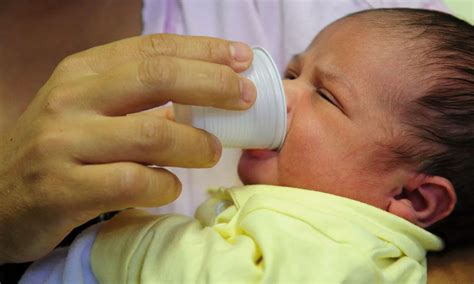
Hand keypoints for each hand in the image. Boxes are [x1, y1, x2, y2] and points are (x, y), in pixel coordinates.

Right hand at [0, 34, 255, 262]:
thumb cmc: (60, 147)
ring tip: (212, 151)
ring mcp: (64, 143)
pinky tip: (168, 186)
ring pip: (151, 133)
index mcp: (82, 71)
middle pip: (156, 78)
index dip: (204, 50)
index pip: (152, 49)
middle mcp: (70, 99)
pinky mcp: (63, 188)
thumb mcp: (90, 107)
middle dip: (212, 85)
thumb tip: (208, 92)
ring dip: (195, 143)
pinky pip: (132, 182)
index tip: (241, 58)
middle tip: (245, 98)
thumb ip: (139, 96)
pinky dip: (163, 185)